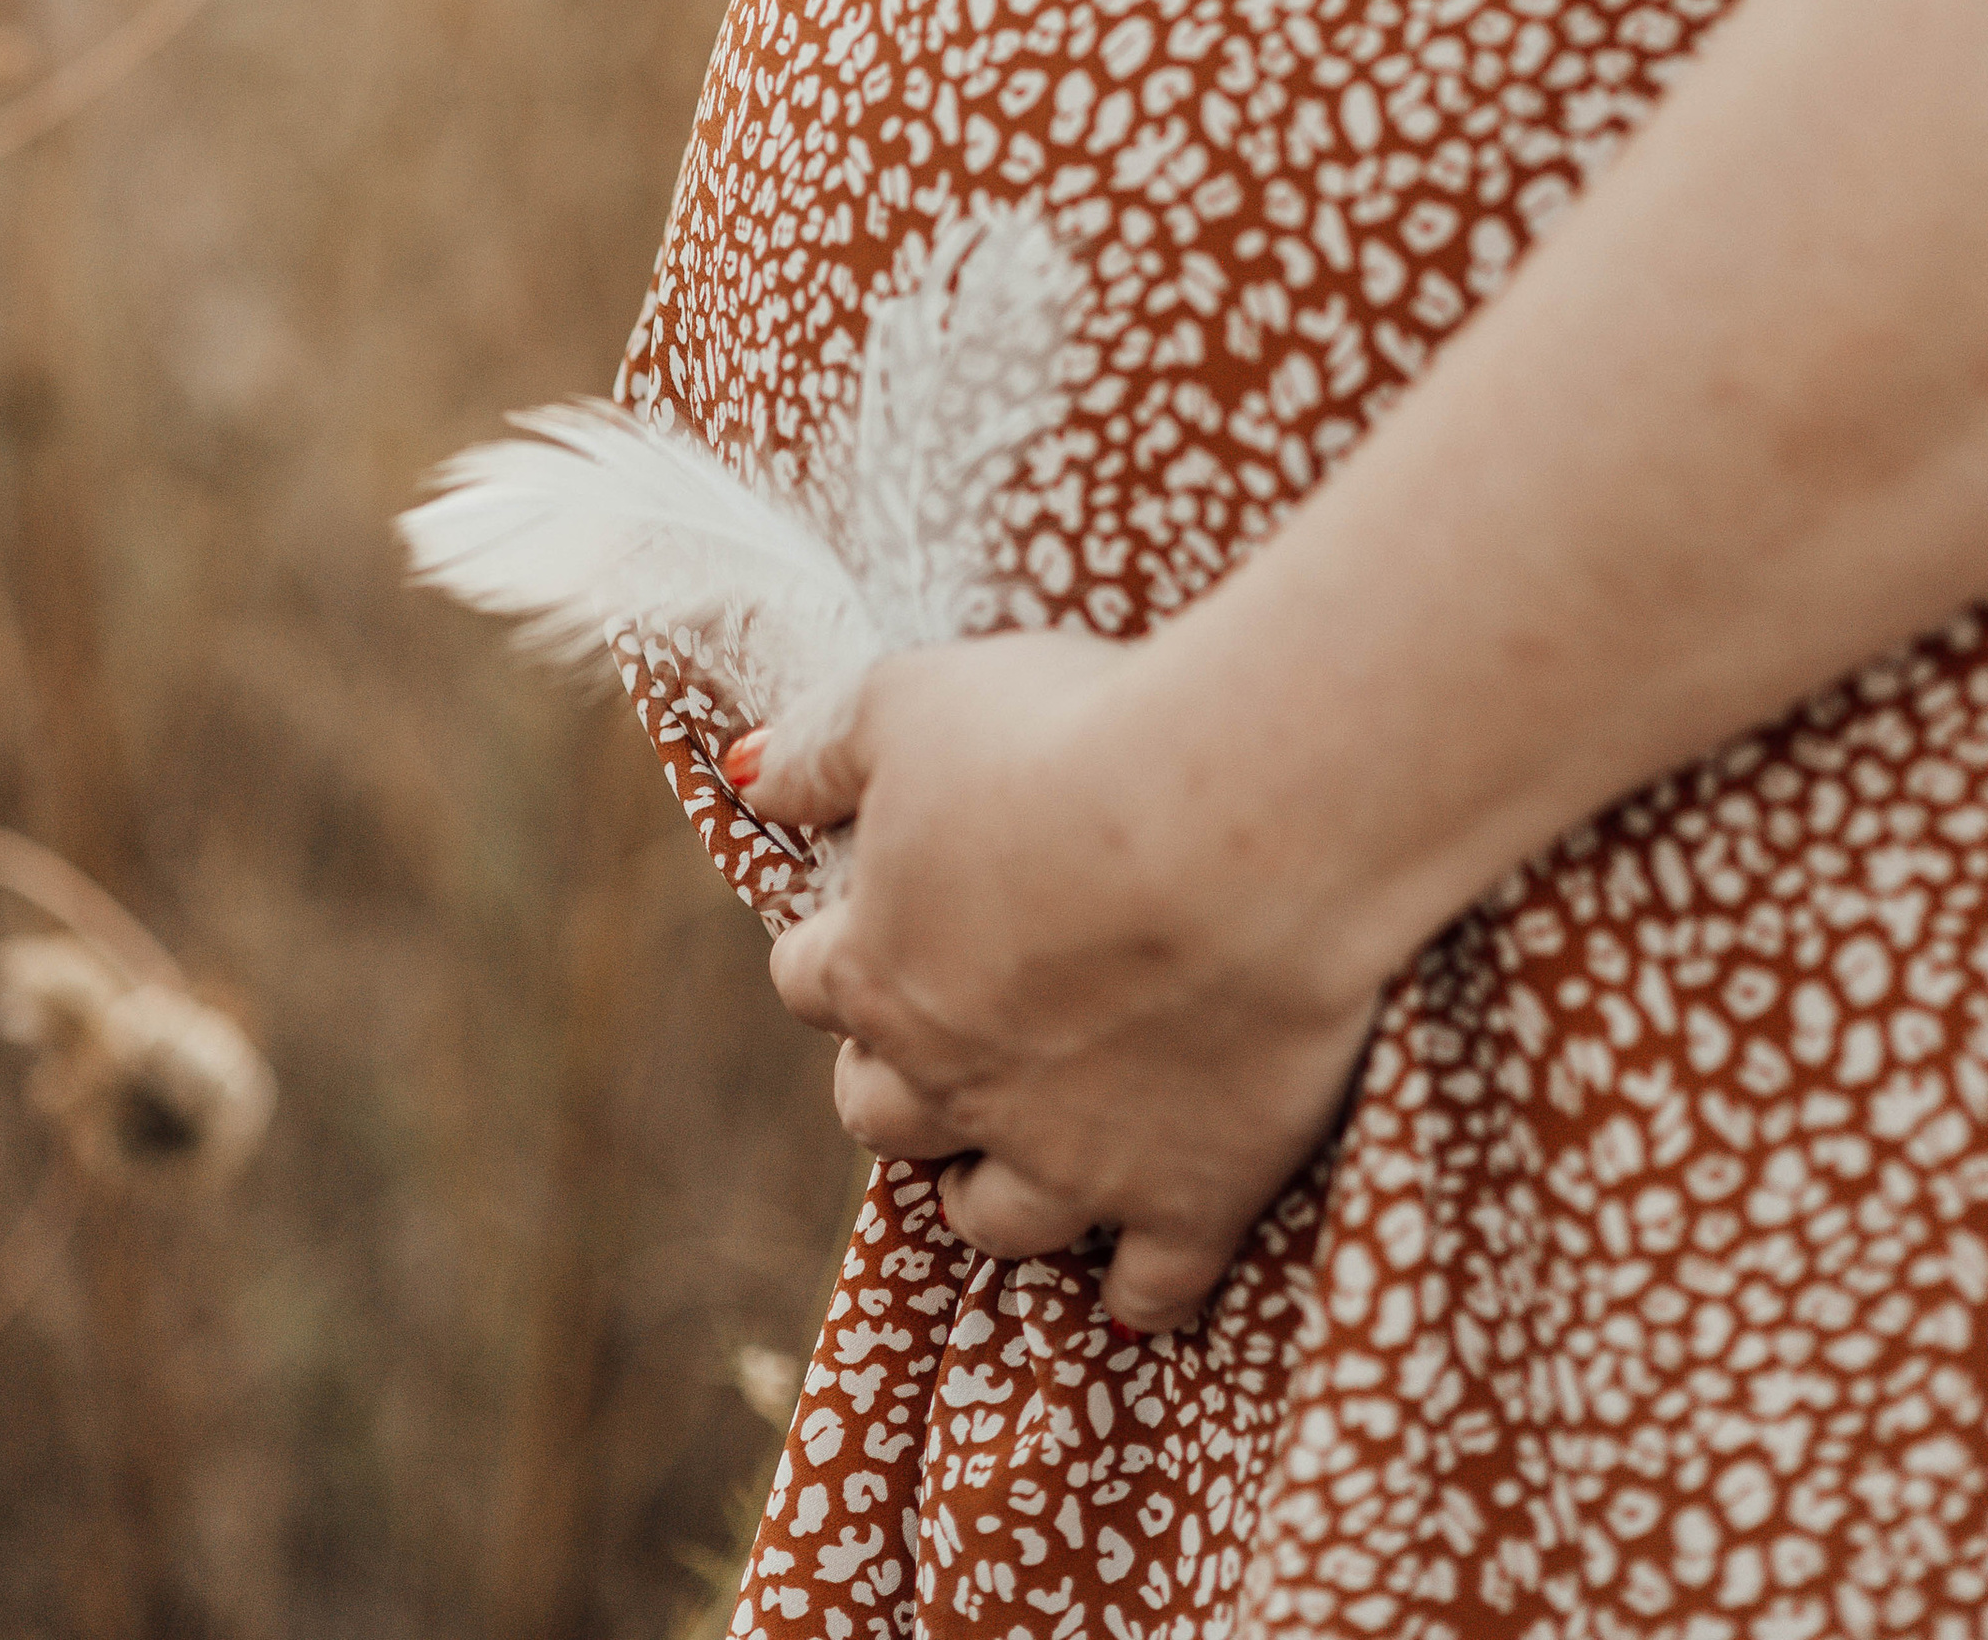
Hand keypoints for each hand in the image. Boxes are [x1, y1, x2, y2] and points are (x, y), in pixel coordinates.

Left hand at [756, 632, 1383, 1331]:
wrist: (1236, 823)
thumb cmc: (1068, 735)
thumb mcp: (913, 700)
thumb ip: (822, 750)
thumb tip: (751, 780)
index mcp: (878, 965)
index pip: (810, 982)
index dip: (837, 952)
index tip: (872, 923)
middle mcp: (953, 1079)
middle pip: (882, 1114)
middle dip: (896, 1083)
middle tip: (942, 1043)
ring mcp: (1069, 1155)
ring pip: (995, 1216)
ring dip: (991, 1191)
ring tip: (1020, 1162)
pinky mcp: (1186, 1194)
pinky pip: (1150, 1285)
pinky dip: (1141, 1287)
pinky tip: (1142, 1276)